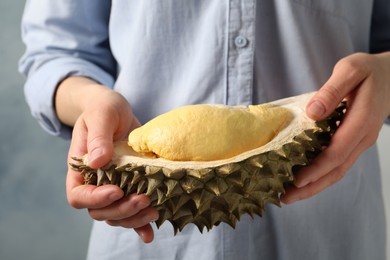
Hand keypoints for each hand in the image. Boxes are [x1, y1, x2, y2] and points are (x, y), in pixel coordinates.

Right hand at [59, 78, 158, 242]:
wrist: (117, 110)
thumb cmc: (103, 109)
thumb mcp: (101, 115)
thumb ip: (98, 137)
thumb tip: (97, 162)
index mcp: (80, 168)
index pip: (78, 195)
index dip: (95, 198)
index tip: (116, 190)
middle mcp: (95, 182)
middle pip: (100, 211)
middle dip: (121, 210)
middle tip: (143, 200)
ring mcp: (114, 186)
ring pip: (117, 215)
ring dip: (134, 219)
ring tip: (154, 211)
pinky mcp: (131, 186)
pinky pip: (132, 211)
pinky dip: (140, 224)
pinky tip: (151, 232)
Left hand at [281, 52, 389, 203]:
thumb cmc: (369, 71)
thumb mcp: (350, 70)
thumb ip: (332, 91)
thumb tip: (313, 112)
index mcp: (361, 121)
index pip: (337, 152)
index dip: (317, 169)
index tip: (297, 181)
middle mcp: (362, 138)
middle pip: (337, 170)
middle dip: (311, 187)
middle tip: (285, 198)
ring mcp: (359, 142)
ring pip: (338, 171)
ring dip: (314, 185)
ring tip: (290, 195)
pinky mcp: (353, 142)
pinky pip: (337, 163)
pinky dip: (320, 174)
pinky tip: (303, 178)